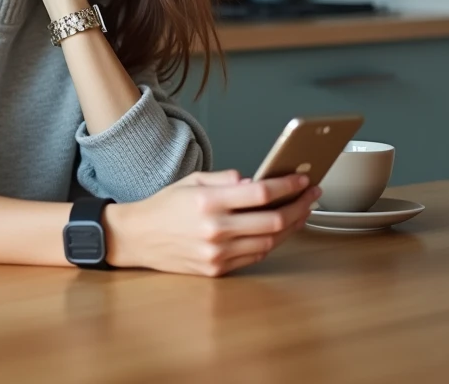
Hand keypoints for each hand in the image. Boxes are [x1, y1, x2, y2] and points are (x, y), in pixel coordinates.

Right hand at [104, 169, 319, 276]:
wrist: (136, 237)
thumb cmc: (163, 206)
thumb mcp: (191, 181)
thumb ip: (226, 179)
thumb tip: (256, 181)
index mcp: (209, 201)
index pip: (262, 193)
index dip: (289, 185)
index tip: (304, 179)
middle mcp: (215, 229)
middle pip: (274, 220)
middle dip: (300, 206)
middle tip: (312, 196)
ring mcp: (217, 253)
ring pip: (270, 242)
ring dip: (291, 227)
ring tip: (301, 212)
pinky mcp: (216, 269)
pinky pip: (255, 257)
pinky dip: (271, 243)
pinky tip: (279, 230)